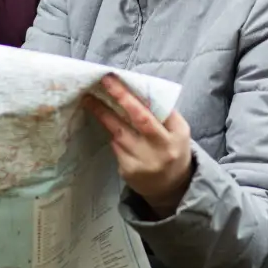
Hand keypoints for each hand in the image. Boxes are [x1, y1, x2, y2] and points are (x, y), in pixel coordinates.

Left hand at [90, 73, 193, 216]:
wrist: (171, 187)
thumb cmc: (172, 149)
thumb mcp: (177, 131)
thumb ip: (163, 113)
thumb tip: (137, 91)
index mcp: (176, 135)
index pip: (155, 111)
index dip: (132, 96)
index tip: (114, 81)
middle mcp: (162, 149)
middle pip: (139, 120)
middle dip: (119, 99)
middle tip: (102, 83)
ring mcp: (144, 163)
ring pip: (120, 134)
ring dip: (104, 115)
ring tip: (90, 100)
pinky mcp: (129, 172)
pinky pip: (116, 148)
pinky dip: (113, 137)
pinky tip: (109, 128)